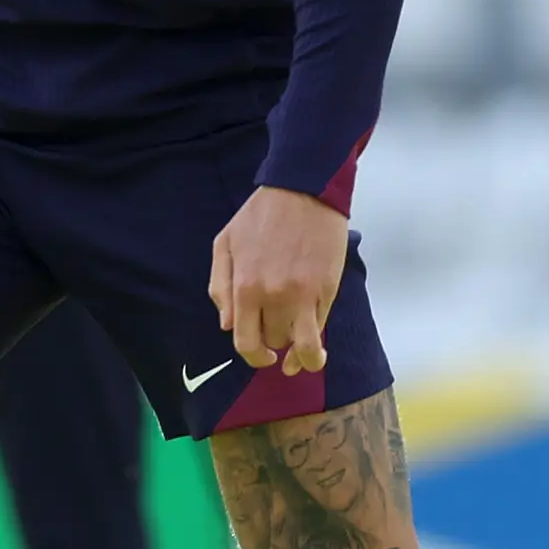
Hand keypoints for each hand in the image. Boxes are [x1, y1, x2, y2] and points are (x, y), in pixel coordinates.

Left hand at [209, 186, 347, 375]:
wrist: (304, 190)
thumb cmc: (261, 215)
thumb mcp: (225, 243)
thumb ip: (221, 286)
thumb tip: (227, 325)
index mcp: (245, 287)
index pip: (245, 342)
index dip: (254, 356)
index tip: (263, 356)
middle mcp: (274, 296)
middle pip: (274, 342)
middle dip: (275, 344)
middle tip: (279, 337)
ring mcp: (304, 295)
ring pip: (302, 346)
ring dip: (301, 356)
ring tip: (305, 359)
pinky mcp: (327, 289)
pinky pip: (321, 328)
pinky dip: (318, 346)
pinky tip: (317, 350)